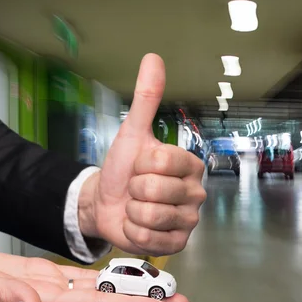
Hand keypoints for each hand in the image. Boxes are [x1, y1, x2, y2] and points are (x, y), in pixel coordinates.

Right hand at [0, 250, 188, 301]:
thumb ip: (5, 296)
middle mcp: (54, 301)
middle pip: (110, 301)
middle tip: (180, 300)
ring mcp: (50, 289)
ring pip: (101, 289)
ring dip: (132, 288)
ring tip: (162, 287)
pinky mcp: (44, 276)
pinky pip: (83, 278)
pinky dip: (106, 275)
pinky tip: (123, 274)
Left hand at [79, 54, 205, 255]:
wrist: (105, 202)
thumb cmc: (123, 168)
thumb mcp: (132, 132)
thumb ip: (146, 98)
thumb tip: (153, 58)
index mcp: (190, 165)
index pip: (160, 161)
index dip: (139, 164)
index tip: (138, 166)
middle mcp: (196, 193)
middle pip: (154, 190)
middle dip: (133, 189)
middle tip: (135, 189)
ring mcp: (189, 220)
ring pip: (150, 215)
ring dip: (132, 211)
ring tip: (136, 207)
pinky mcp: (179, 243)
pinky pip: (150, 238)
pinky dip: (134, 232)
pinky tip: (138, 225)